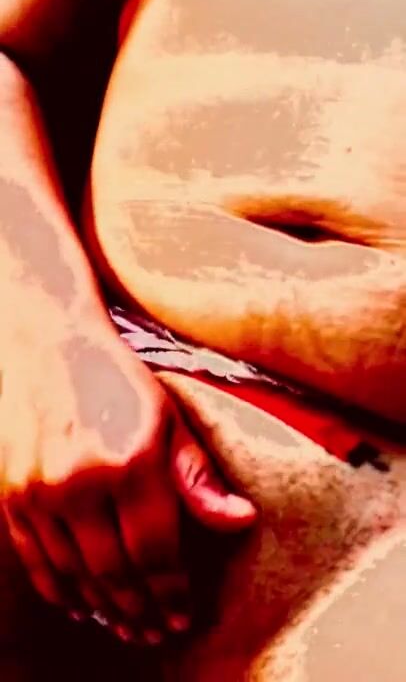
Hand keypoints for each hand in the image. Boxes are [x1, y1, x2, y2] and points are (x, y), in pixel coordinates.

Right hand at [0, 313, 255, 644]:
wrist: (49, 345)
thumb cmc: (118, 382)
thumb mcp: (169, 419)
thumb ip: (198, 476)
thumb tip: (241, 520)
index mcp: (133, 461)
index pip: (156, 552)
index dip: (171, 592)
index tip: (182, 617)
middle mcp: (83, 480)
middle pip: (115, 572)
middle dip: (140, 610)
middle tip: (154, 633)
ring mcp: (41, 489)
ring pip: (75, 574)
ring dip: (102, 608)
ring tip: (124, 626)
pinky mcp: (13, 493)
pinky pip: (36, 560)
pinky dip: (59, 590)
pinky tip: (80, 603)